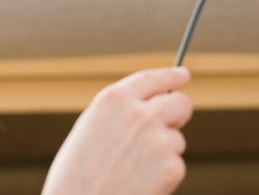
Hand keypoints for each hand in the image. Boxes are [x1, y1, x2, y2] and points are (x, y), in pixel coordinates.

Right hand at [42, 67, 193, 194]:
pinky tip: (139, 186)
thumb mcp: (91, 131)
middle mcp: (139, 114)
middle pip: (180, 103)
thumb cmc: (76, 176)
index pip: (152, 79)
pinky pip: (176, 166)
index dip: (171, 76)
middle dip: (179, 113)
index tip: (183, 75)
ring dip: (163, 154)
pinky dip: (163, 177)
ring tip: (132, 172)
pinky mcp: (170, 167)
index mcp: (113, 100)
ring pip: (176, 140)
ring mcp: (158, 140)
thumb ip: (122, 114)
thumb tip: (154, 110)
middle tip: (174, 123)